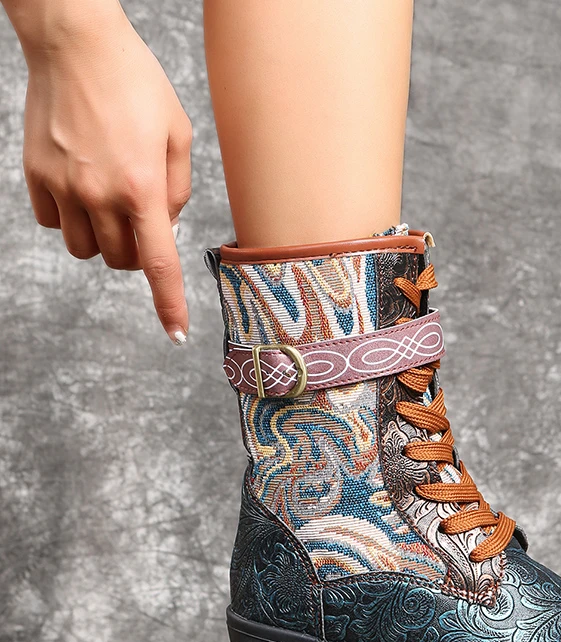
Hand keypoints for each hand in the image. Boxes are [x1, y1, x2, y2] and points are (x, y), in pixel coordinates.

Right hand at [19, 4, 191, 342]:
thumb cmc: (137, 86)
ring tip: (113, 204)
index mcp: (142, 187)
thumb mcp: (178, 136)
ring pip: (86, 251)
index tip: (176, 333)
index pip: (158, 263)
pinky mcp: (35, 176)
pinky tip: (82, 190)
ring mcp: (62, 187)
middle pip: (122, 261)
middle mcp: (99, 194)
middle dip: (139, 253)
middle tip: (145, 222)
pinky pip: (54, 225)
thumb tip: (165, 229)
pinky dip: (72, 221)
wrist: (76, 44)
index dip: (169, 303)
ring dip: (105, 241)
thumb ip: (178, 191)